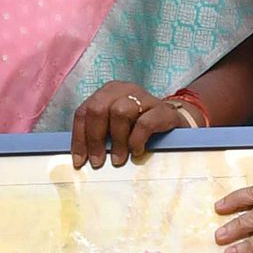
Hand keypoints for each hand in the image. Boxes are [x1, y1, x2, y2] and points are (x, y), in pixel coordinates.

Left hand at [72, 81, 197, 168]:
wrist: (173, 124)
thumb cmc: (137, 128)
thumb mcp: (114, 128)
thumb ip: (98, 135)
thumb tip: (80, 159)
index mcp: (107, 92)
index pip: (84, 112)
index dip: (79, 138)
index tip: (80, 161)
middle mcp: (123, 90)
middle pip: (98, 109)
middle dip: (95, 139)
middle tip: (98, 161)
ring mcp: (144, 97)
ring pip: (120, 112)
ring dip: (117, 141)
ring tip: (119, 160)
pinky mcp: (162, 109)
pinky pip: (144, 123)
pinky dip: (136, 140)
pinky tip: (137, 152)